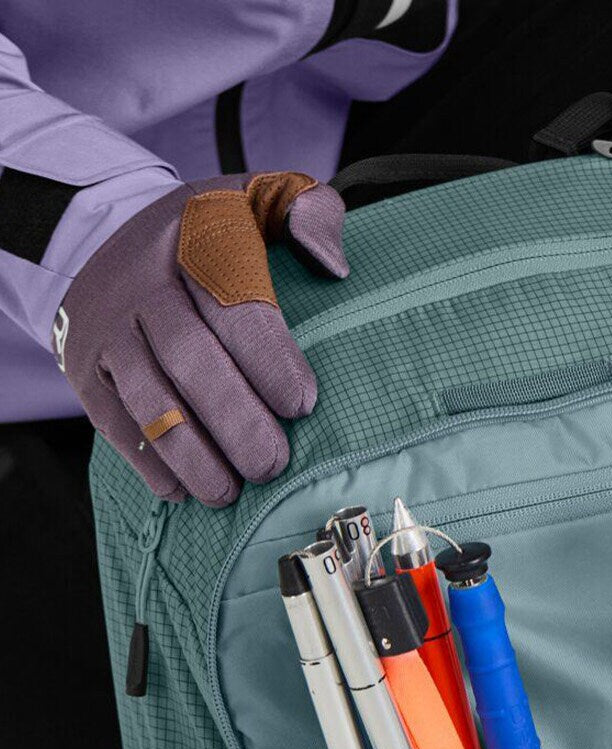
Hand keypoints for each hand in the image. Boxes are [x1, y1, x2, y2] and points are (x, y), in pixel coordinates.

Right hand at [54, 173, 347, 506]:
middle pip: (188, 359)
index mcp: (193, 240)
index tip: (302, 404)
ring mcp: (108, 331)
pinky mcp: (85, 371)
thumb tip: (333, 265)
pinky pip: (114, 424)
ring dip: (192, 455)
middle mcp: (142, 284)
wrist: (105, 240)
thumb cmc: (209, 237)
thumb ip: (308, 212)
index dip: (267, 357)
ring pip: (149, 399)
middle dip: (235, 420)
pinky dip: (150, 463)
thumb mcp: (258, 200)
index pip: (231, 301)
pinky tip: (184, 491)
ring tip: (231, 492)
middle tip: (272, 463)